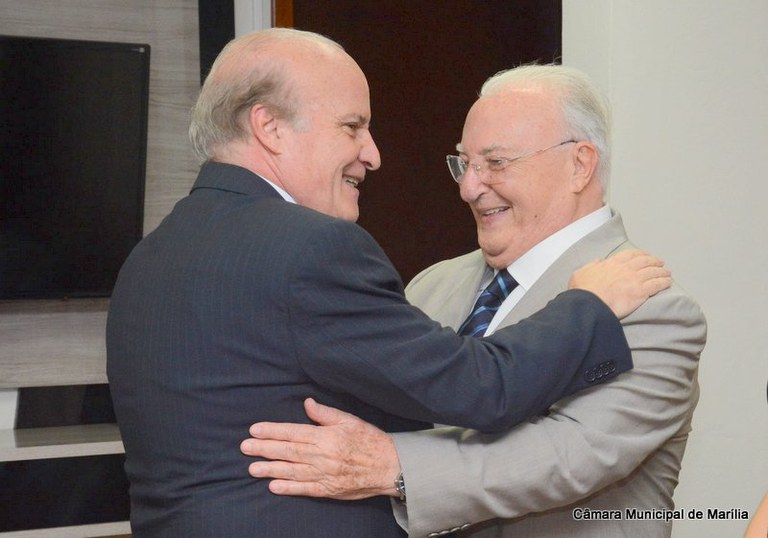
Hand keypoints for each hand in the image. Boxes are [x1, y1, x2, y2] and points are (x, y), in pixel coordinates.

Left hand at [240, 398, 400, 499]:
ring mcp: (325, 474)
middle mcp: (322, 456)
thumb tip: (307, 403)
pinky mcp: (329, 489)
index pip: (293, 433)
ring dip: (270, 469)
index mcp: (326, 436)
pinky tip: (273, 486)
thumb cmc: (369, 440)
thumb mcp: (349, 420)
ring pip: (292, 471)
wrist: (390, 466)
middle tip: (245, 447)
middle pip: (288, 452)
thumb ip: (325, 413)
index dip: (272, 431)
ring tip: (252, 468)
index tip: (254, 430)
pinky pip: (305, 489)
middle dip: (265, 449)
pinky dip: (289, 488)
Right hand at [568, 249, 671, 318]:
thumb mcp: (581, 273)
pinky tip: (668, 282)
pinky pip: (656, 285)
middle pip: (645, 261)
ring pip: (653, 272)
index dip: (640, 254)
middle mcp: (626, 268)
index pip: (631, 254)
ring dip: (662, 272)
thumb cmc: (582, 291)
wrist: (589, 304)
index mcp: (612, 263)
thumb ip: (592, 266)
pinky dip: (664, 282)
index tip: (645, 255)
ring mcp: (635, 279)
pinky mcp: (641, 292)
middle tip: (660, 263)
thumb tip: (599, 261)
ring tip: (667, 273)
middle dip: (654, 261)